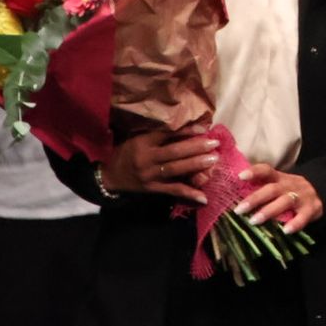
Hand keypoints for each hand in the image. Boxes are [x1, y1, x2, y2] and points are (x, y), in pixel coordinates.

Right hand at [100, 128, 221, 203]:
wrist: (110, 176)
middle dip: (196, 147)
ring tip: (213, 160)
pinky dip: (189, 193)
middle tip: (215, 143)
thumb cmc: (126, 152)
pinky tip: (203, 196)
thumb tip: (186, 128)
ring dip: (196, 165)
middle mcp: (146, 158)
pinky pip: (173, 190)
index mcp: (143, 142)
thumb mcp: (137, 138)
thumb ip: (158, 135)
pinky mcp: (152, 189)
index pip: (167, 134)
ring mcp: (150, 175)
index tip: (204, 128)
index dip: (186, 131)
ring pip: (176, 169)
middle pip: (175, 152)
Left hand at [234, 165, 322, 234]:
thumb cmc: (292, 191)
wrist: (322, 191)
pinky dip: (295, 223)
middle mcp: (290, 185)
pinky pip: (304, 216)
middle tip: (239, 210)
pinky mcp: (312, 209)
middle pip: (272, 189)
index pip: (267, 170)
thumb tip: (236, 197)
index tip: (240, 177)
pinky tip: (286, 231)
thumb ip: (263, 188)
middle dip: (255, 199)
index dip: (254, 172)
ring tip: (254, 221)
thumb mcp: (280, 185)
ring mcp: (302, 196)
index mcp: (280, 178)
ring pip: (285, 201)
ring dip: (268, 211)